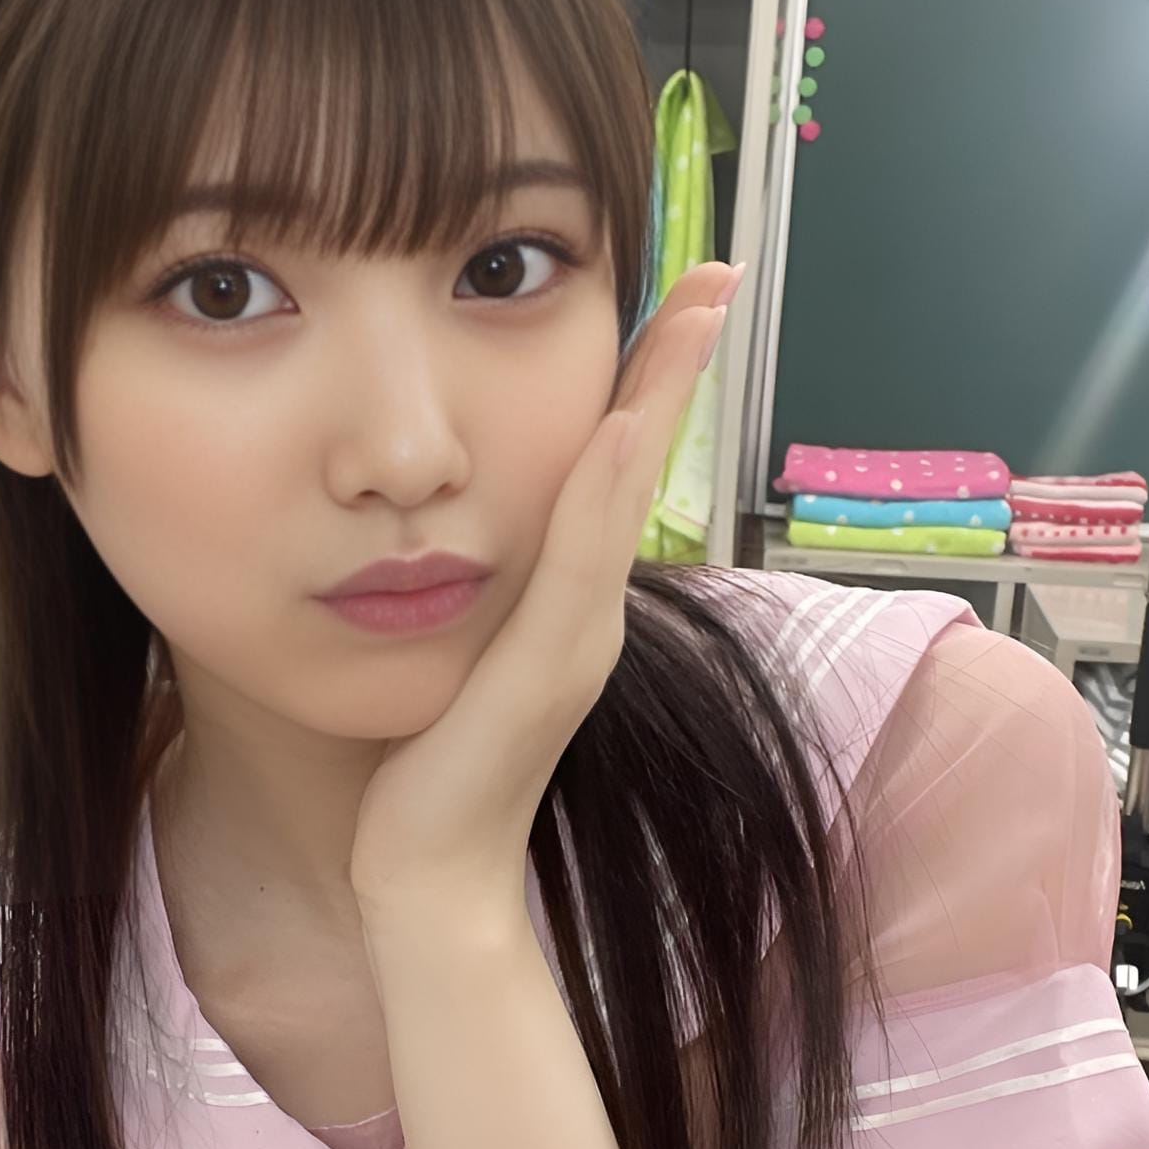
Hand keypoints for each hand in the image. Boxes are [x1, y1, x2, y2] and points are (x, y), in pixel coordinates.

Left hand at [348, 260, 741, 919]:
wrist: (429, 870)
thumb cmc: (434, 763)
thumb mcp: (465, 653)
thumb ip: (487, 593)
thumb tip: (461, 522)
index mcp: (568, 595)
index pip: (614, 464)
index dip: (650, 380)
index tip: (684, 298)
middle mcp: (591, 606)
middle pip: (638, 463)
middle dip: (675, 365)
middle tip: (719, 277)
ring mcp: (580, 637)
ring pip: (621, 495)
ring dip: (658, 399)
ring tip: (695, 311)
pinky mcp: (549, 670)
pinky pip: (578, 561)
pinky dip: (604, 490)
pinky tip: (617, 423)